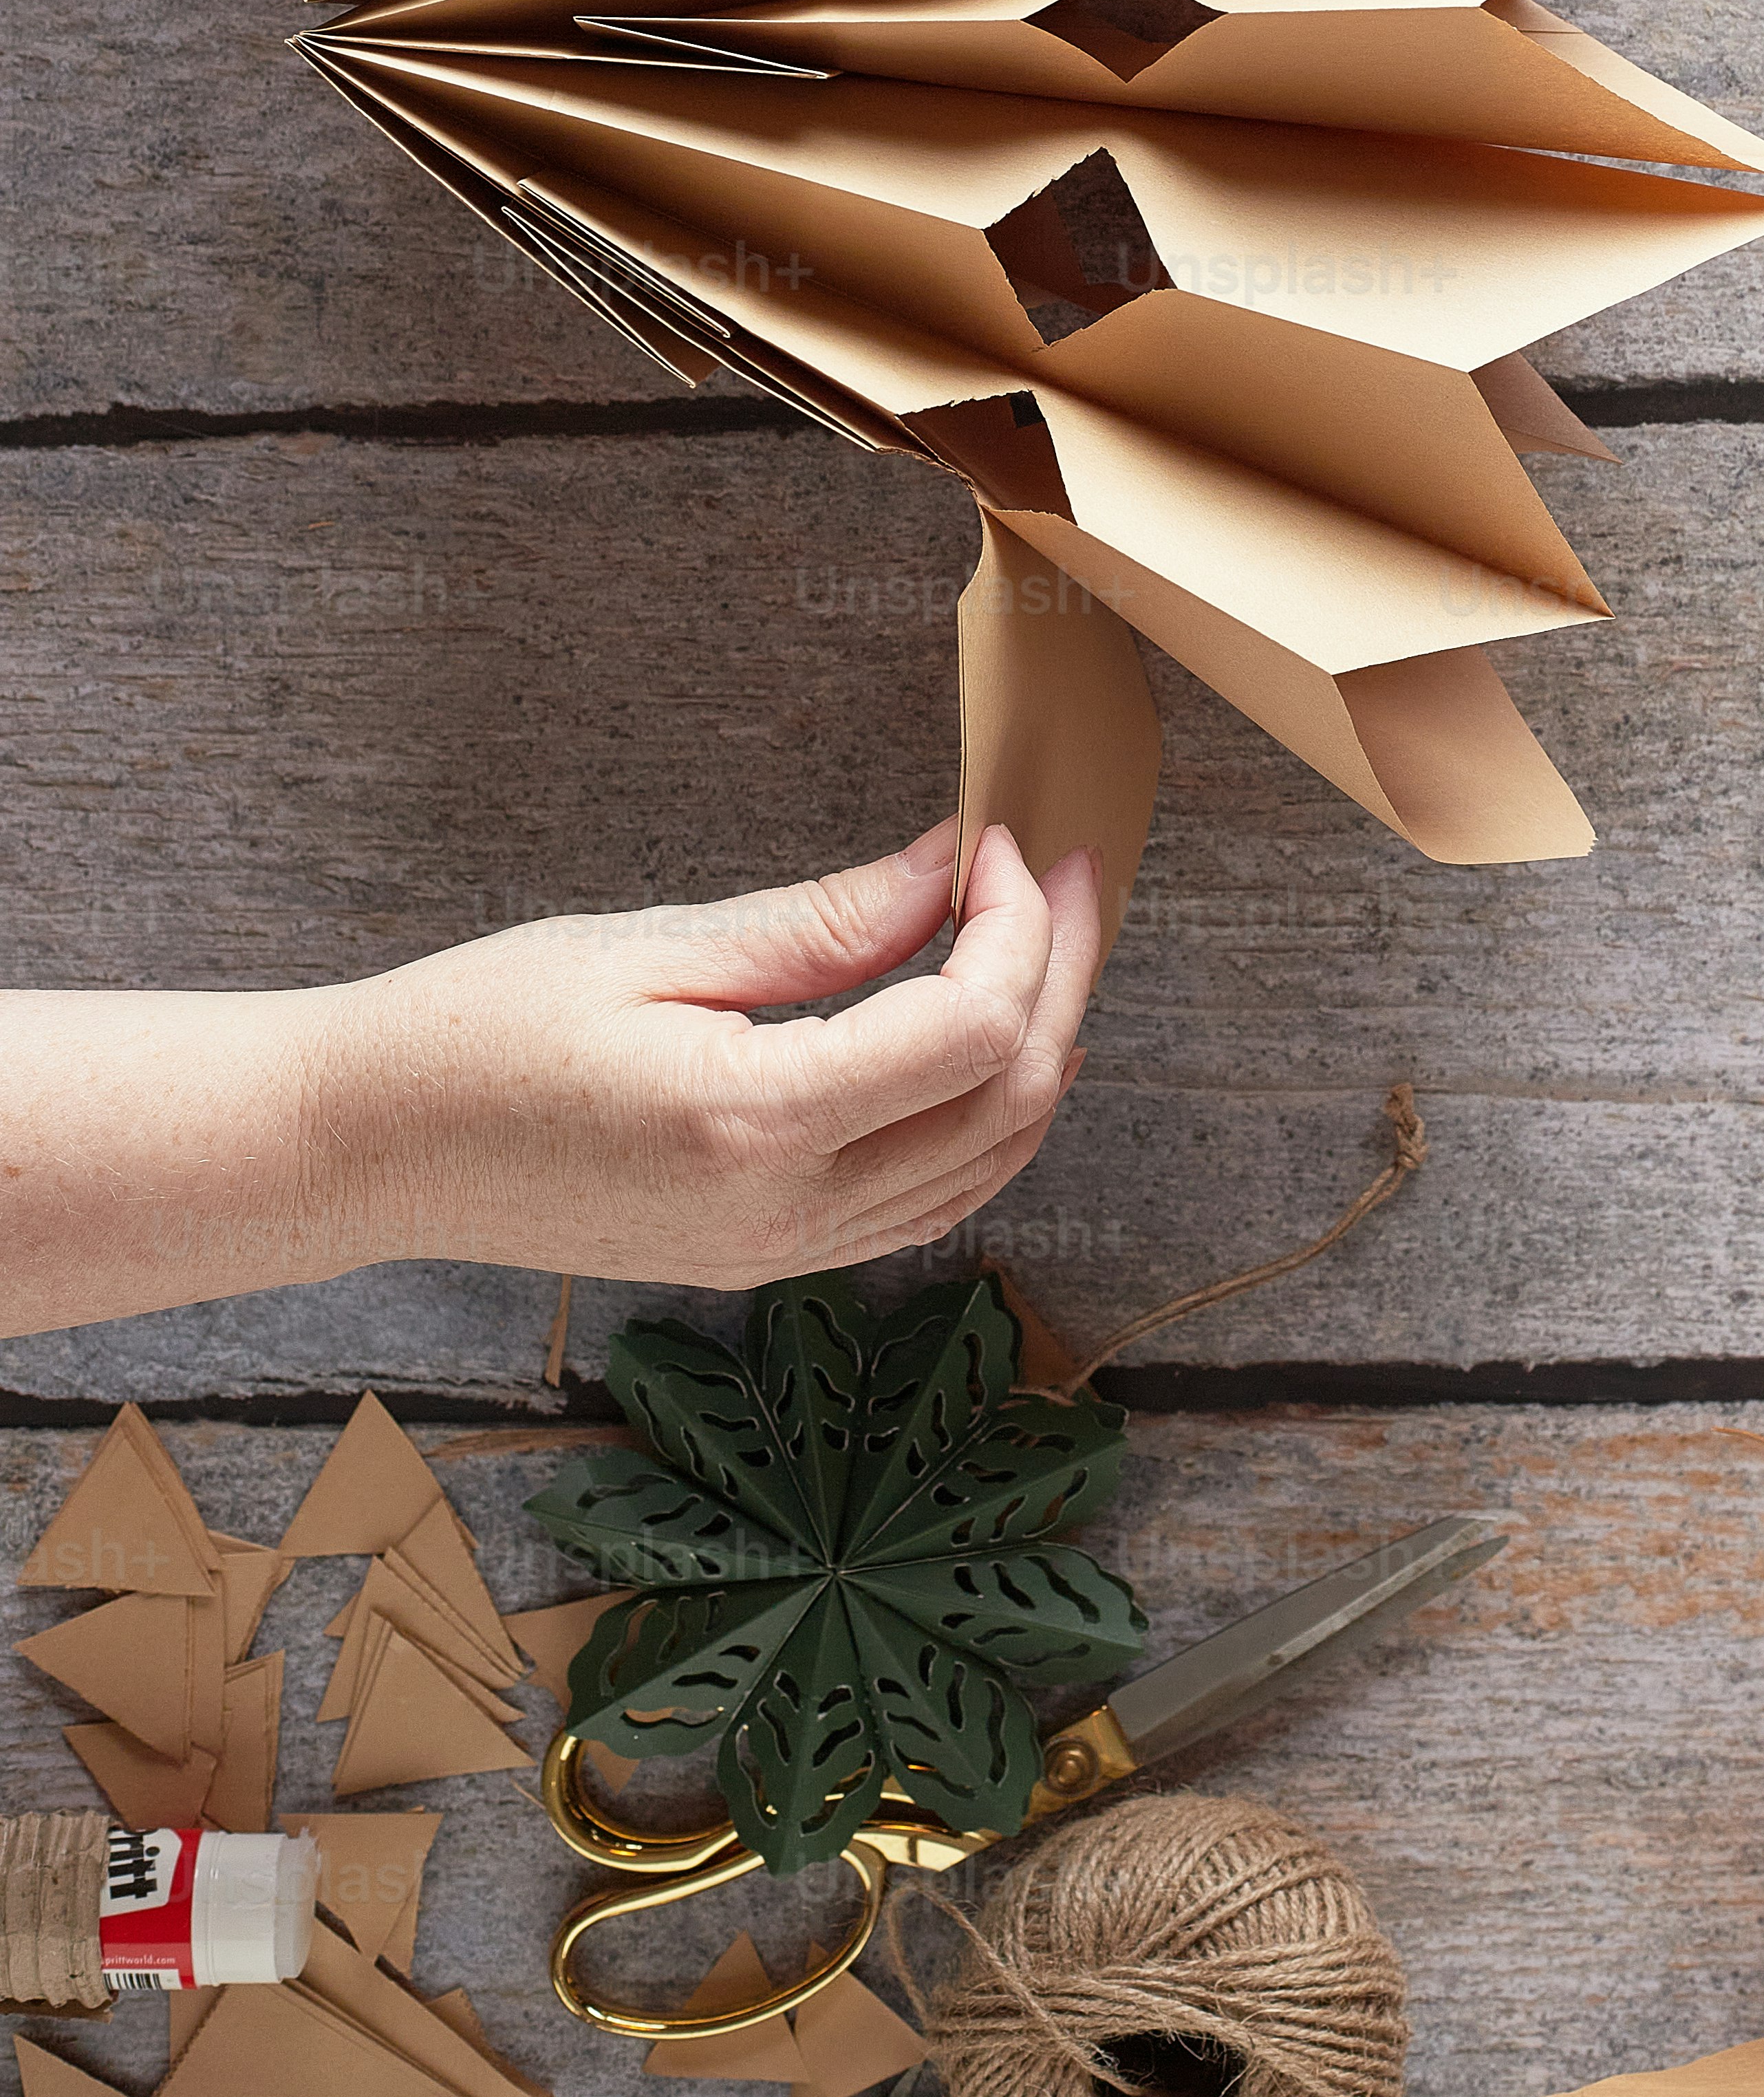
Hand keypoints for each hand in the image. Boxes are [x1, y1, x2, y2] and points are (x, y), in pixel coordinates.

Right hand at [0, 822, 1101, 1335]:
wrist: (372, 1148)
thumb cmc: (480, 1028)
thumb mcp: (657, 947)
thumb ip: (821, 922)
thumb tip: (949, 869)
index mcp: (755, 1124)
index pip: (971, 1032)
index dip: (1014, 924)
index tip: (994, 837)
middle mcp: (786, 1213)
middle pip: (1007, 1103)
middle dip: (1059, 974)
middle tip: (1055, 871)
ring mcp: (780, 1253)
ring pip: (987, 1166)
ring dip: (1039, 1048)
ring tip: (1039, 939)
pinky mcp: (764, 1259)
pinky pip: (926, 1203)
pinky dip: (985, 1118)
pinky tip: (981, 1039)